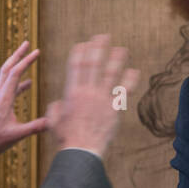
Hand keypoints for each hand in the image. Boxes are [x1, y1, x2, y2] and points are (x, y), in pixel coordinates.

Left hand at [0, 41, 47, 164]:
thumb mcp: (16, 136)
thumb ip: (34, 128)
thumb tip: (52, 121)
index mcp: (4, 99)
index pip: (15, 74)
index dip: (26, 61)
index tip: (37, 51)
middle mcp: (0, 95)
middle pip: (8, 69)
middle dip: (18, 55)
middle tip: (27, 43)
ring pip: (7, 76)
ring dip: (16, 64)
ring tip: (27, 57)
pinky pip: (10, 88)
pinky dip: (19, 82)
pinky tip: (28, 84)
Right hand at [46, 34, 139, 157]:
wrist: (81, 150)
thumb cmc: (66, 138)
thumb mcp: (53, 121)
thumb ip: (55, 108)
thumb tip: (58, 103)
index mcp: (71, 92)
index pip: (75, 66)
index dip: (80, 52)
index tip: (84, 43)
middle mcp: (87, 92)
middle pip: (94, 64)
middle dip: (98, 48)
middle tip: (103, 36)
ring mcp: (102, 99)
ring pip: (111, 73)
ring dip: (117, 59)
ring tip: (122, 49)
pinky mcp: (114, 109)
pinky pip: (124, 91)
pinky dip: (130, 80)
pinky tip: (135, 71)